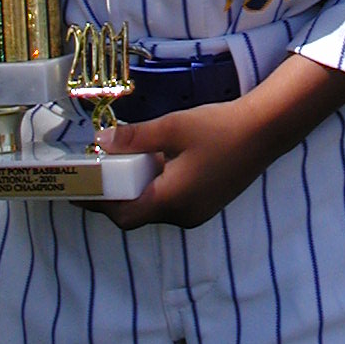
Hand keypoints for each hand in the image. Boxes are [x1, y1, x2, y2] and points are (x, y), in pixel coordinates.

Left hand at [86, 55, 344, 231]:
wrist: (264, 131)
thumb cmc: (217, 128)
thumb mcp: (171, 127)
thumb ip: (134, 139)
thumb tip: (100, 144)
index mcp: (171, 200)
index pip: (123, 214)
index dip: (99, 203)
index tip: (80, 188)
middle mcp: (182, 215)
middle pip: (137, 214)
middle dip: (115, 196)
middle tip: (97, 173)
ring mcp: (197, 212)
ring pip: (154, 208)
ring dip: (136, 191)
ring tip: (121, 164)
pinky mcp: (206, 204)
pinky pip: (171, 202)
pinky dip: (155, 188)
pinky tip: (153, 163)